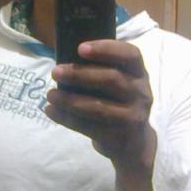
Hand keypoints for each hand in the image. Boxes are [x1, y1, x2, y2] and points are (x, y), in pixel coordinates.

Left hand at [45, 39, 155, 171]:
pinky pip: (89, 127)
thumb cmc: (118, 101)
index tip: (80, 48)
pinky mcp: (119, 137)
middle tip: (55, 72)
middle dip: (80, 74)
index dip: (106, 49)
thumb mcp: (119, 82)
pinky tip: (51, 110)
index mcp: (138, 72)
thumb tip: (65, 61)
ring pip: (98, 107)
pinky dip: (67, 118)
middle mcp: (141, 92)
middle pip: (111, 79)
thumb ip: (101, 69)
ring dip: (70, 100)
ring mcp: (133, 116)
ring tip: (50, 94)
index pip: (130, 54)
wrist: (134, 141)